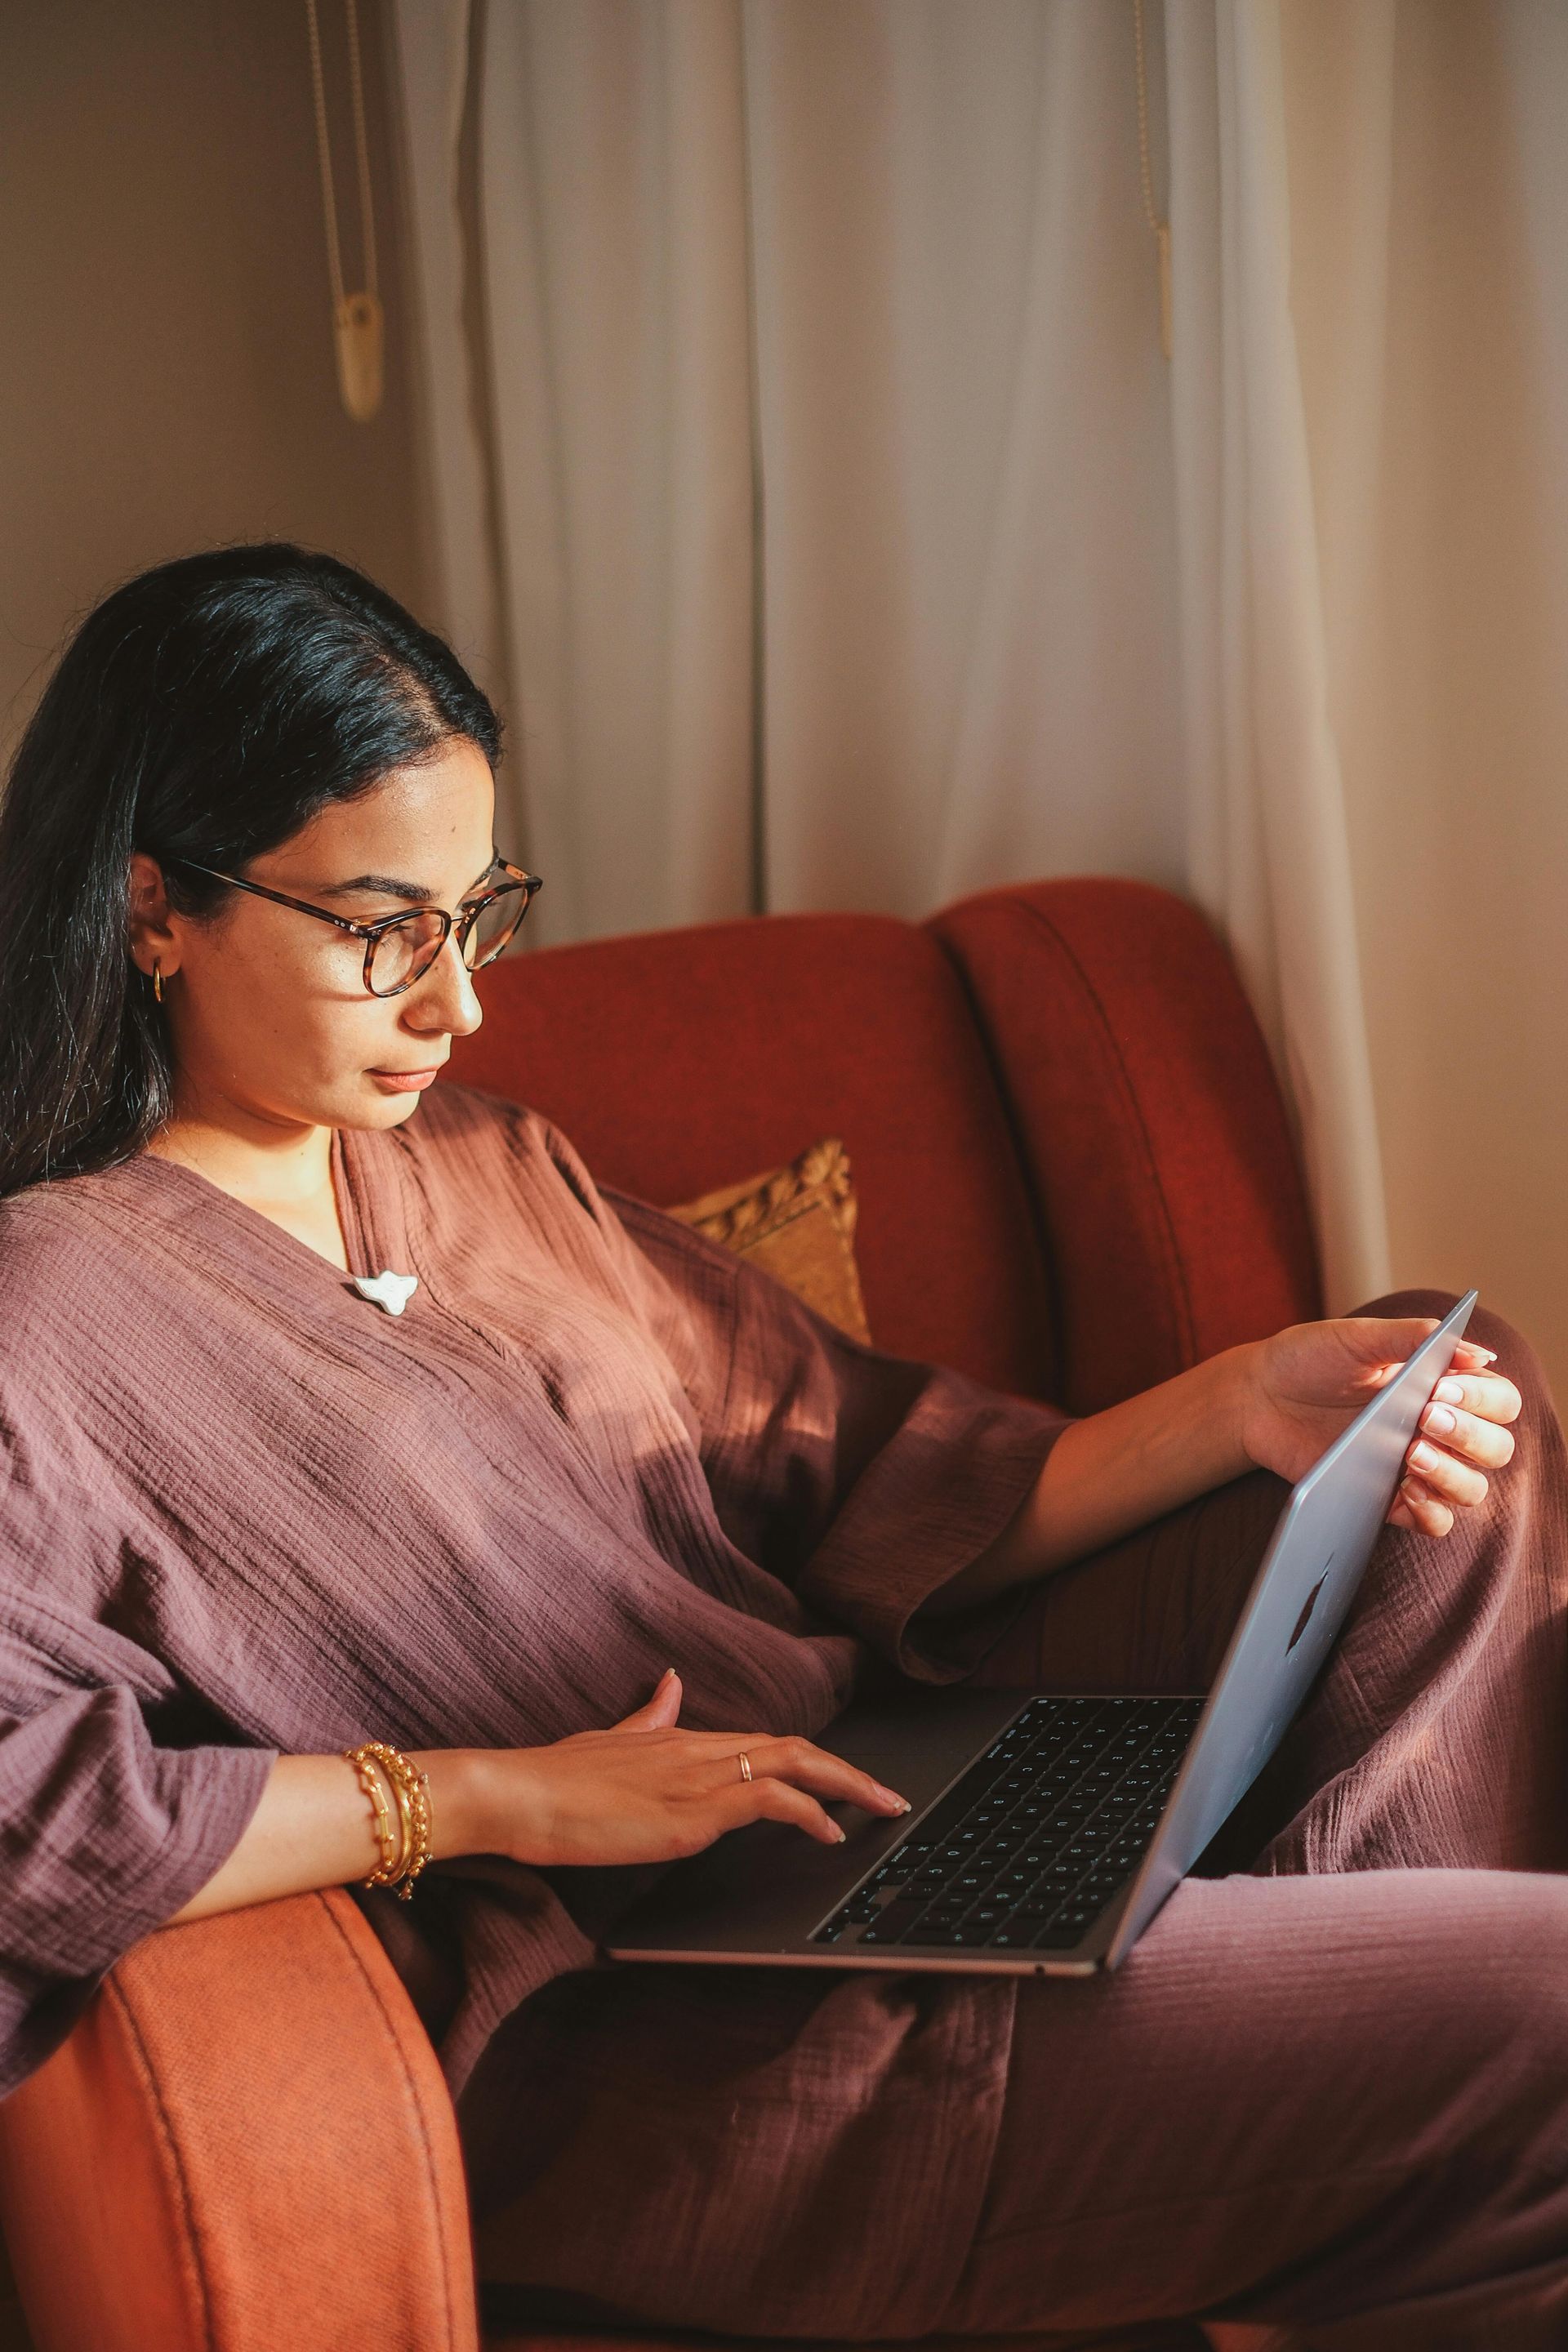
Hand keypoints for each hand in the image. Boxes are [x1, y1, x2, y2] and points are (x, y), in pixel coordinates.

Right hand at [471, 1669, 911, 1868]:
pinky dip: (806, 1811)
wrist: (515, 1792)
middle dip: (851, 1773)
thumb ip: (650, 1717)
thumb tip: (672, 1686)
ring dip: (847, 1788)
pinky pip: (767, 1800)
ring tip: (881, 1810)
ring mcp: (697, 1778)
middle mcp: (699, 1749)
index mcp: (683, 1738)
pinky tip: (829, 1831)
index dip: (816, 1760)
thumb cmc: (553, 1777)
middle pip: (795, 1748)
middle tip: (892, 1798)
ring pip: (792, 1765)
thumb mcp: (612, 1740)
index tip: (850, 1781)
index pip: (768, 1742)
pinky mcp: (690, 1811)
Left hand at [1239, 1316, 1520, 1538]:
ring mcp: (1418, 1468)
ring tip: (1411, 1455)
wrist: (1259, 1395)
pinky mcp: (1391, 1500)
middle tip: (1422, 1418)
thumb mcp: (1359, 1337)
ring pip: (1471, 1489)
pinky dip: (1432, 1513)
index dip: (1482, 1399)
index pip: (1498, 1401)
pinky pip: (1434, 1523)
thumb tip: (1481, 1353)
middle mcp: (1441, 1430)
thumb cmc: (1312, 1358)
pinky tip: (1407, 1491)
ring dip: (1453, 1475)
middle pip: (1495, 1449)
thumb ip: (1415, 1335)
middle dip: (1469, 1436)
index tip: (1441, 1389)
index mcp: (1444, 1386)